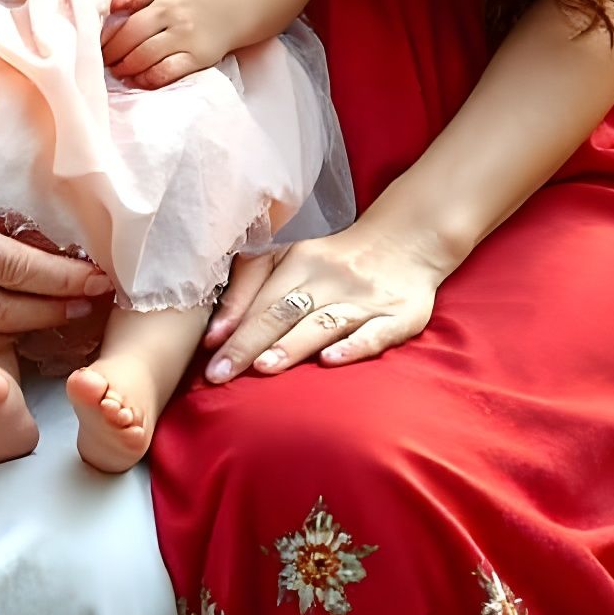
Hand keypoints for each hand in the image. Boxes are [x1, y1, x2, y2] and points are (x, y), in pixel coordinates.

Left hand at [101, 0, 231, 86]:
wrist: (231, 12)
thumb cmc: (191, 2)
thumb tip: (108, 5)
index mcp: (165, 3)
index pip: (130, 25)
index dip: (110, 40)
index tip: (98, 49)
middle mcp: (177, 21)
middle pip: (137, 44)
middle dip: (116, 58)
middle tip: (105, 64)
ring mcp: (189, 41)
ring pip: (150, 60)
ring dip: (129, 70)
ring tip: (119, 73)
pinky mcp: (199, 59)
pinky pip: (168, 73)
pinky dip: (149, 80)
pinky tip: (138, 81)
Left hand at [200, 220, 451, 381]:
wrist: (406, 241)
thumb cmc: (334, 260)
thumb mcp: (290, 258)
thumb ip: (251, 287)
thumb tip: (215, 333)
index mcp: (300, 261)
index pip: (261, 298)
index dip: (233, 326)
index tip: (207, 355)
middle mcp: (329, 279)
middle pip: (283, 312)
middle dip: (249, 343)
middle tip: (220, 374)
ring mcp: (364, 299)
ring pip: (322, 323)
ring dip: (292, 344)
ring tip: (264, 367)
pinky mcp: (398, 316)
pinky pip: (373, 334)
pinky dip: (351, 347)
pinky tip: (330, 361)